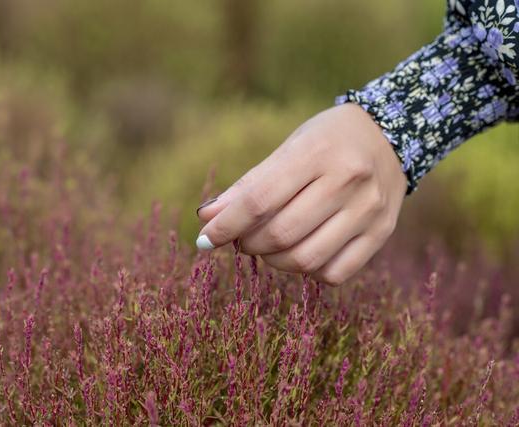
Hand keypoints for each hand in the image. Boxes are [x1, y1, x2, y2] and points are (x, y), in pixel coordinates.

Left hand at [196, 103, 406, 284]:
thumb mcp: (288, 149)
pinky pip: (334, 273)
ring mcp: (369, 210)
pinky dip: (307, 271)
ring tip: (267, 247)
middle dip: (249, 244)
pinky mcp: (381, 233)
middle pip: (281, 234)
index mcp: (317, 153)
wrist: (389, 135)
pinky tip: (301, 252)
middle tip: (241, 239)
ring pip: (306, 260)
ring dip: (274, 261)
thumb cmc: (327, 141)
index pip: (260, 200)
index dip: (226, 225)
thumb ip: (248, 185)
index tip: (205, 239)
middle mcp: (348, 181)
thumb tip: (207, 219)